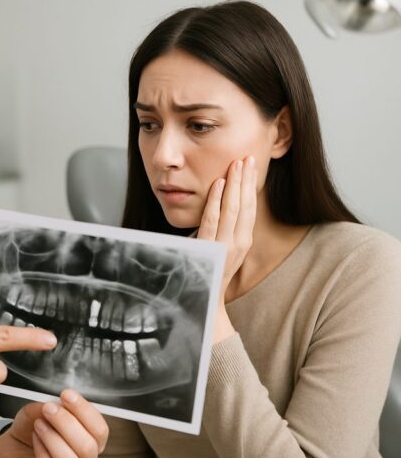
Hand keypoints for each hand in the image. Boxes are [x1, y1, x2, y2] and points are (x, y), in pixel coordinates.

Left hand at [0, 390, 108, 457]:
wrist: (13, 451)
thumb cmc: (31, 432)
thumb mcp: (36, 413)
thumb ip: (45, 406)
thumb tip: (53, 402)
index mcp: (90, 441)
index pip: (100, 430)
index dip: (85, 411)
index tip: (67, 395)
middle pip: (88, 446)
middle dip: (67, 422)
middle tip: (49, 408)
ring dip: (53, 438)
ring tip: (39, 423)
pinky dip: (42, 451)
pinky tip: (35, 438)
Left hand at [197, 156, 256, 342]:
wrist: (205, 302)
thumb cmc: (209, 273)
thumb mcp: (222, 248)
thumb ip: (224, 229)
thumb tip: (224, 206)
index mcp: (243, 241)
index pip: (251, 207)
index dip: (251, 185)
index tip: (251, 164)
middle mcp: (239, 243)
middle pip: (246, 204)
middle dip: (247, 178)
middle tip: (247, 156)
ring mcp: (226, 247)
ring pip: (233, 209)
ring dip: (235, 184)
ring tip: (236, 163)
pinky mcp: (212, 250)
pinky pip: (214, 221)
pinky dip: (217, 201)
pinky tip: (219, 184)